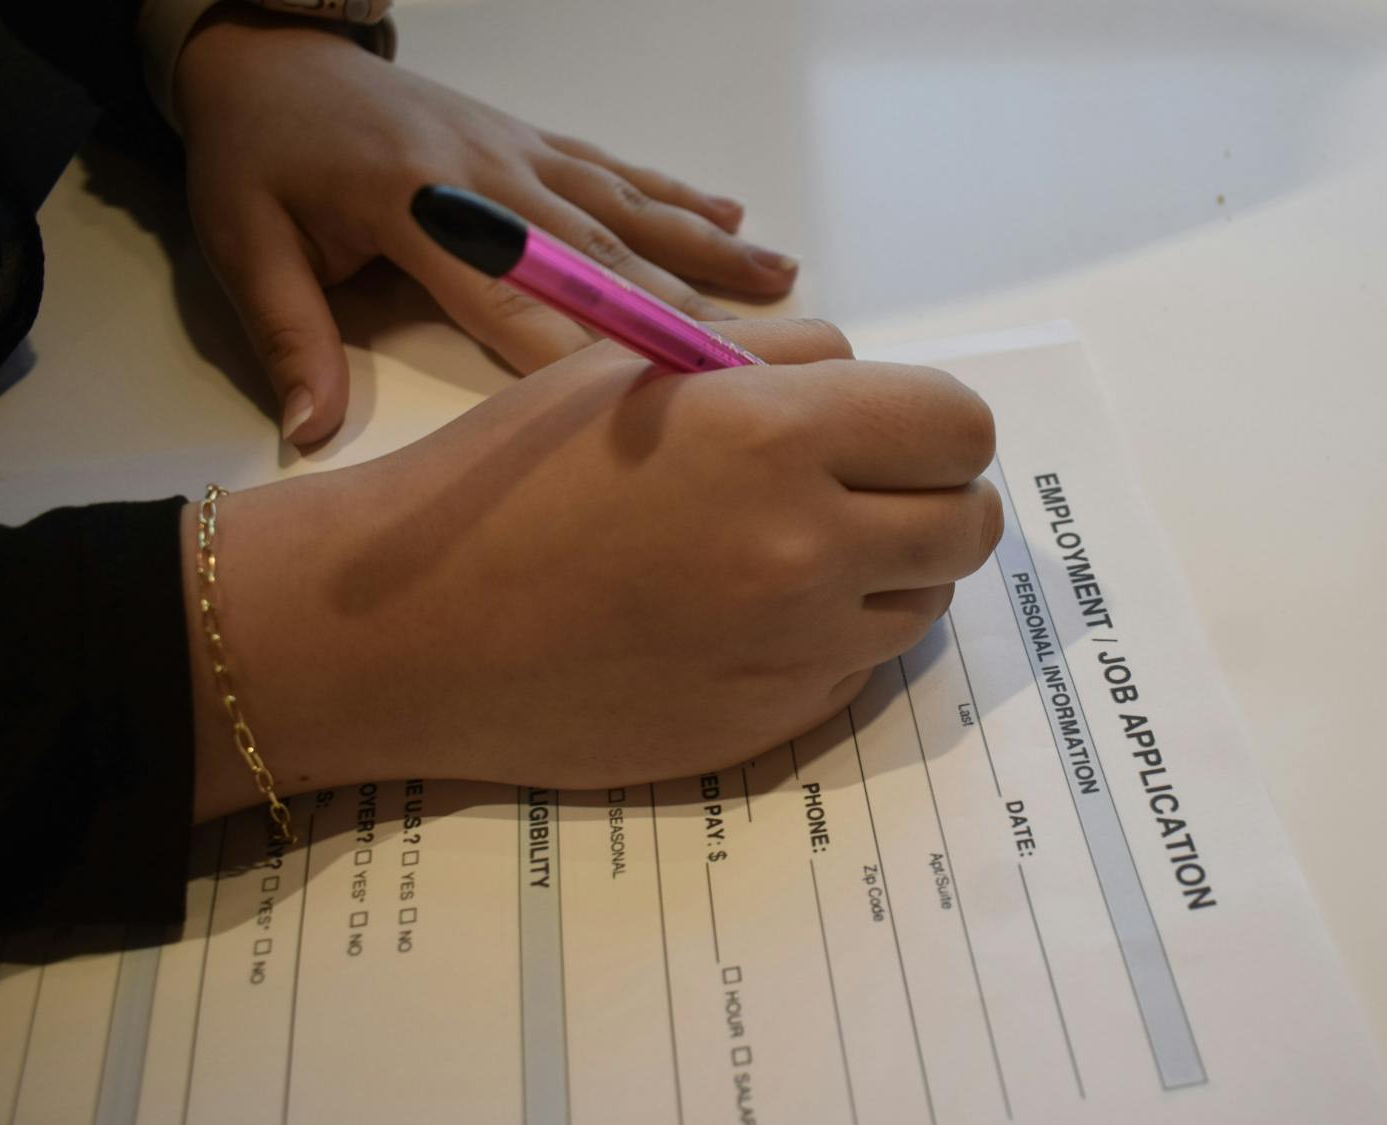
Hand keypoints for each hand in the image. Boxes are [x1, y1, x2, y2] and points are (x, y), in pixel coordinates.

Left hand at [173, 10, 799, 445]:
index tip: (656, 409)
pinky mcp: (531, 139)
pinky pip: (617, 169)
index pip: (518, 303)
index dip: (588, 360)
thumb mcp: (242, 243)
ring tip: (785, 284)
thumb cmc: (256, 155)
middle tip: (760, 367)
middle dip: (682, 317)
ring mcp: (521, 153)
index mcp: (421, 209)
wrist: (270, 53)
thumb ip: (287, 336)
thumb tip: (310, 432)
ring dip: (708, 252)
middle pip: (602, 260)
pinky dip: (677, 193)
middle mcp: (492, 179)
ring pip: (630, 211)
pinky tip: (733, 214)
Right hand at [184, 320, 1001, 817]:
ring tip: (790, 556)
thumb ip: (773, 359)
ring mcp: (797, 653)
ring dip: (887, 571)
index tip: (894, 432)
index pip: (960, 427)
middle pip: (969, 523)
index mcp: (777, 437)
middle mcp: (811, 551)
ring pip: (924, 602)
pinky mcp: (773, 728)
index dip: (935, 426)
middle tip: (862, 492)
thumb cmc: (508, 479)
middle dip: (933, 498)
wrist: (417, 632)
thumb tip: (862, 381)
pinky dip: (830, 637)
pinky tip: (743, 621)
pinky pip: (857, 668)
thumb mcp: (634, 369)